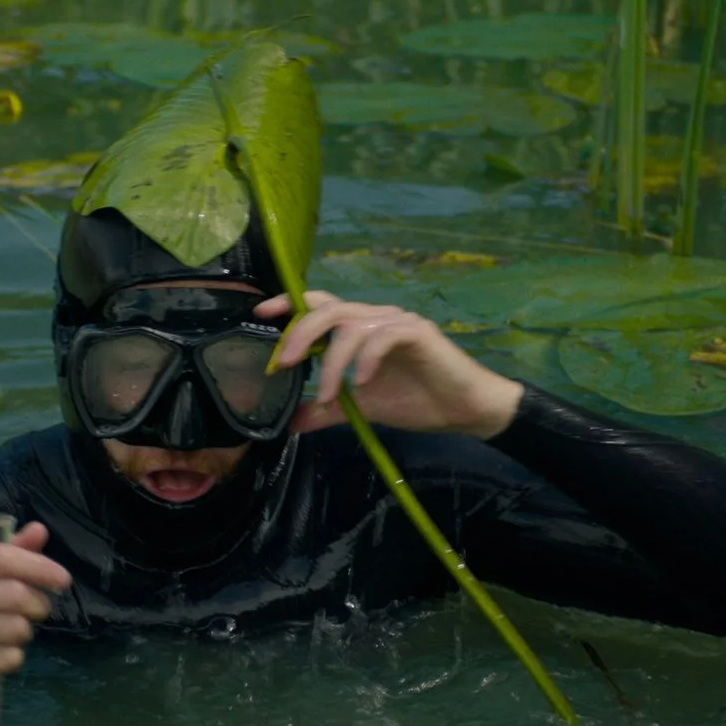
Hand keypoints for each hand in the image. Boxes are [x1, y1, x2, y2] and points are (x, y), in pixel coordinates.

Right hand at [0, 521, 71, 703]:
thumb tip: (40, 530)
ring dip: (25, 632)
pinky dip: (14, 656)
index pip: (0, 558)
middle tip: (35, 611)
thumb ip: (7, 553)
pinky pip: (10, 657)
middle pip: (16, 594)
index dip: (38, 565)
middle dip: (38, 604)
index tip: (63, 579)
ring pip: (17, 628)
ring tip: (10, 632)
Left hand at [258, 290, 523, 437]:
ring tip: (329, 392)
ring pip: (352, 325)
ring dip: (333, 359)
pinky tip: (364, 383)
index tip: (261, 314)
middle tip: (285, 362)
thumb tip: (291, 422)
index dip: (290, 304)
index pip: (320, 305)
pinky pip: (383, 337)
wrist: (464, 410)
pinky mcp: (418, 333)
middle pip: (328, 309)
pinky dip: (367, 359)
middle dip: (300, 332)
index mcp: (361, 328)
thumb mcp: (362, 408)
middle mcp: (376, 317)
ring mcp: (397, 322)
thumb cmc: (417, 401)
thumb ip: (328, 410)